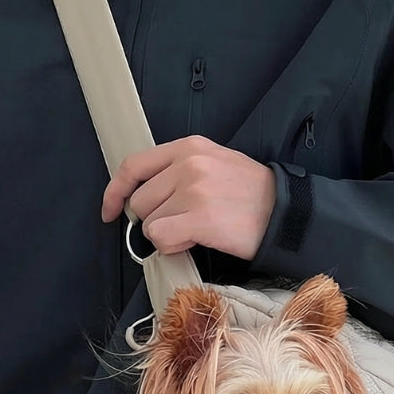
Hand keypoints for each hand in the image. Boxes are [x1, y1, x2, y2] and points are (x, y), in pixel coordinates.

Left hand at [100, 136, 276, 261]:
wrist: (284, 213)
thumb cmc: (249, 194)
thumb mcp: (214, 163)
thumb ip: (177, 170)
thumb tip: (143, 194)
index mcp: (188, 147)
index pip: (133, 166)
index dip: (115, 191)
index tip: (109, 210)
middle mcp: (188, 164)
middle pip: (139, 202)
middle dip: (154, 219)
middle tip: (184, 222)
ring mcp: (193, 190)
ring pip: (149, 223)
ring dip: (167, 234)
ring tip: (198, 228)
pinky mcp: (199, 217)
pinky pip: (161, 238)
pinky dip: (173, 246)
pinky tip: (196, 239)